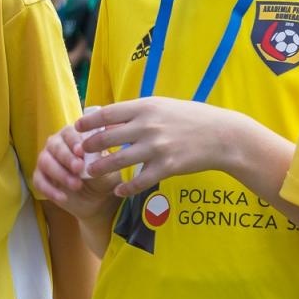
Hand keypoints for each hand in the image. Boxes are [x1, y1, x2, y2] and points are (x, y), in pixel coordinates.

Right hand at [33, 120, 119, 220]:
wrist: (98, 199)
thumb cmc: (103, 176)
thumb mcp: (107, 167)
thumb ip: (102, 156)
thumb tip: (102, 140)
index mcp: (73, 136)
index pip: (69, 133)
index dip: (73, 141)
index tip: (81, 151)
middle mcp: (56, 144)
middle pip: (55, 146)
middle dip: (67, 158)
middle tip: (79, 169)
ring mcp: (46, 160)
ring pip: (45, 162)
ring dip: (60, 174)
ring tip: (76, 185)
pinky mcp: (40, 177)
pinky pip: (39, 181)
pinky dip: (50, 190)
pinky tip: (63, 198)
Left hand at [76, 98, 237, 197]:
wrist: (222, 135)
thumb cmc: (191, 118)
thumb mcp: (163, 107)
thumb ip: (138, 112)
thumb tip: (110, 117)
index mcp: (146, 107)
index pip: (108, 113)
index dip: (88, 122)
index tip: (76, 127)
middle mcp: (148, 126)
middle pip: (107, 137)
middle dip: (88, 147)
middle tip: (78, 153)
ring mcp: (157, 147)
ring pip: (118, 160)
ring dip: (100, 169)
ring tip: (89, 173)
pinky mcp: (167, 166)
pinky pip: (139, 181)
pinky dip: (126, 188)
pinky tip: (118, 191)